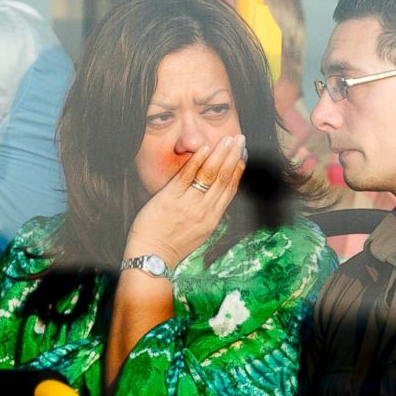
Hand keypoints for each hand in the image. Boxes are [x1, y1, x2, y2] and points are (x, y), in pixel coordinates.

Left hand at [124, 133, 246, 271]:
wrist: (152, 256)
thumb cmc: (171, 246)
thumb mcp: (197, 233)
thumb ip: (206, 215)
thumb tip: (212, 199)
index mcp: (212, 219)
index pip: (230, 189)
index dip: (238, 170)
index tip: (243, 155)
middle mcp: (205, 210)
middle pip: (224, 178)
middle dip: (234, 156)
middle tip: (240, 139)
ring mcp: (189, 204)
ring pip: (210, 174)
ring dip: (221, 154)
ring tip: (228, 139)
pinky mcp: (171, 198)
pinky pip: (187, 176)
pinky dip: (198, 161)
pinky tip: (205, 148)